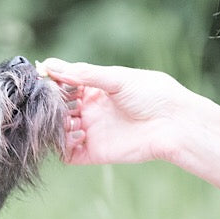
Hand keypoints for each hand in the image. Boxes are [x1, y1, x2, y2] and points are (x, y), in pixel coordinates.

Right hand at [43, 59, 187, 166]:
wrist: (175, 124)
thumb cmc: (153, 95)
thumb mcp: (116, 78)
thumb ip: (83, 74)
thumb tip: (50, 65)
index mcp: (94, 90)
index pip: (63, 85)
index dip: (52, 83)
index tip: (45, 78)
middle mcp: (89, 110)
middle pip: (57, 108)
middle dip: (51, 105)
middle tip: (55, 102)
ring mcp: (90, 131)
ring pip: (58, 130)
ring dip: (56, 125)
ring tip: (71, 119)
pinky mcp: (94, 152)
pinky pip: (68, 153)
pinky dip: (64, 145)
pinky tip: (79, 134)